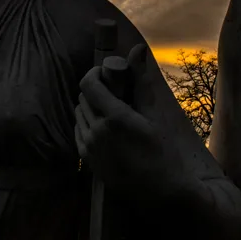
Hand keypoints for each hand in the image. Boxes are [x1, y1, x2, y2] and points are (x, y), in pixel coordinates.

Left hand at [75, 42, 186, 202]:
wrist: (161, 191)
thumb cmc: (162, 151)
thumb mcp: (153, 115)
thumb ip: (141, 81)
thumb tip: (138, 48)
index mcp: (114, 118)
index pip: (89, 83)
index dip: (94, 73)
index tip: (107, 73)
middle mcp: (97, 131)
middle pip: (83, 97)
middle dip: (95, 89)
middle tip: (113, 91)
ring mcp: (89, 146)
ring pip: (79, 113)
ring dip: (90, 106)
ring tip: (111, 110)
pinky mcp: (87, 159)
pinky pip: (78, 131)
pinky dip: (87, 123)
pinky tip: (105, 127)